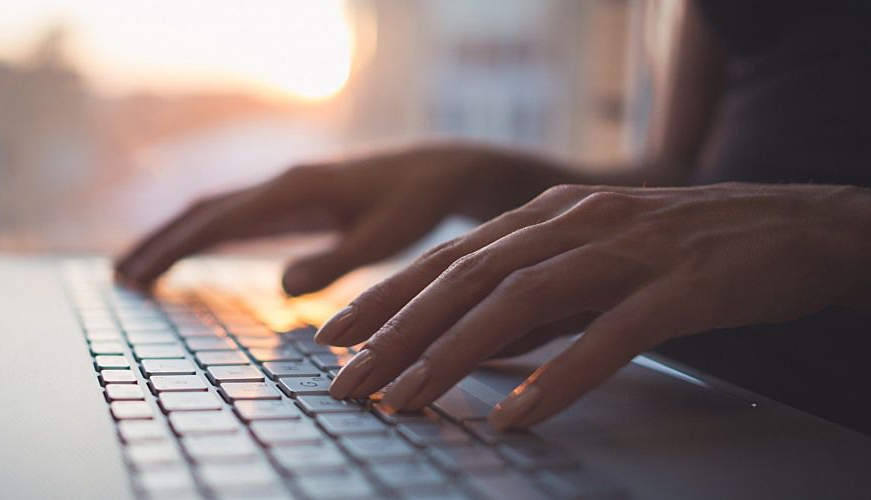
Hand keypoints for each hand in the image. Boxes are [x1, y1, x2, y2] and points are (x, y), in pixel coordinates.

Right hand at [116, 142, 564, 294]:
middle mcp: (281, 184)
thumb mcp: (385, 238)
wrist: (440, 171)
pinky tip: (190, 255)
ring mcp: (285, 190)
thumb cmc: (418, 205)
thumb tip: (282, 287)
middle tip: (119, 278)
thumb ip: (337, 262)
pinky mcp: (294, 200)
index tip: (139, 274)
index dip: (175, 248)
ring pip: (214, 212)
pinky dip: (203, 236)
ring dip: (174, 239)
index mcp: (295, 190)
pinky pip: (236, 217)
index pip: (219, 220)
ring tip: (136, 270)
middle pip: (203, 211)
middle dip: (159, 243)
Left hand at [318, 182, 870, 429]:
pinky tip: (518, 414)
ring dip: (454, 354)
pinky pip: (610, 335)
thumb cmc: (684, 248)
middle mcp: (573, 224)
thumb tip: (470, 346)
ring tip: (407, 401)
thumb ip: (534, 297)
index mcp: (546, 217)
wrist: (793, 224)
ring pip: (520, 301)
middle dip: (396, 333)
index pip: (447, 259)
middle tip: (347, 381)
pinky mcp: (679, 286)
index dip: (385, 297)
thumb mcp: (592, 261)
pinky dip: (559, 375)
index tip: (333, 338)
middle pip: (466, 279)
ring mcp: (625, 251)